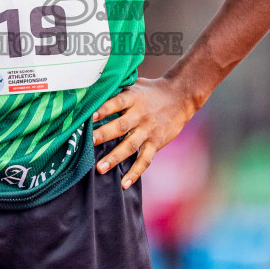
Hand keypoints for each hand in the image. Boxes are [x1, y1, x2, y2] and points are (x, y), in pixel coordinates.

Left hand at [90, 75, 200, 189]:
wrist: (180, 97)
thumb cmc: (150, 91)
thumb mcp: (134, 85)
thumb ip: (116, 91)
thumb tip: (90, 94)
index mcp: (133, 98)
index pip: (117, 103)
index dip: (104, 109)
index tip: (89, 116)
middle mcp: (140, 115)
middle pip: (121, 126)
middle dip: (104, 135)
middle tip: (88, 142)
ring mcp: (148, 131)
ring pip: (130, 146)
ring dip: (115, 157)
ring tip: (100, 168)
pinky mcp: (156, 143)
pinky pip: (145, 160)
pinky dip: (135, 173)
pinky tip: (124, 183)